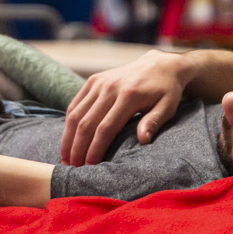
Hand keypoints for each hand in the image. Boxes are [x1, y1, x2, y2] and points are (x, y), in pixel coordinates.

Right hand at [60, 50, 190, 164]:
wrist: (160, 65)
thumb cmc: (165, 91)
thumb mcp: (167, 106)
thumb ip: (154, 122)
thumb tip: (142, 140)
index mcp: (129, 96)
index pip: (105, 128)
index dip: (95, 148)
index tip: (89, 166)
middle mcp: (110, 87)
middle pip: (86, 123)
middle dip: (77, 148)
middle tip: (72, 168)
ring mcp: (99, 83)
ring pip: (75, 114)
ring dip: (68, 138)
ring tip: (65, 158)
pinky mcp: (93, 80)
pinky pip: (75, 103)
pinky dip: (68, 123)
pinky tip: (67, 139)